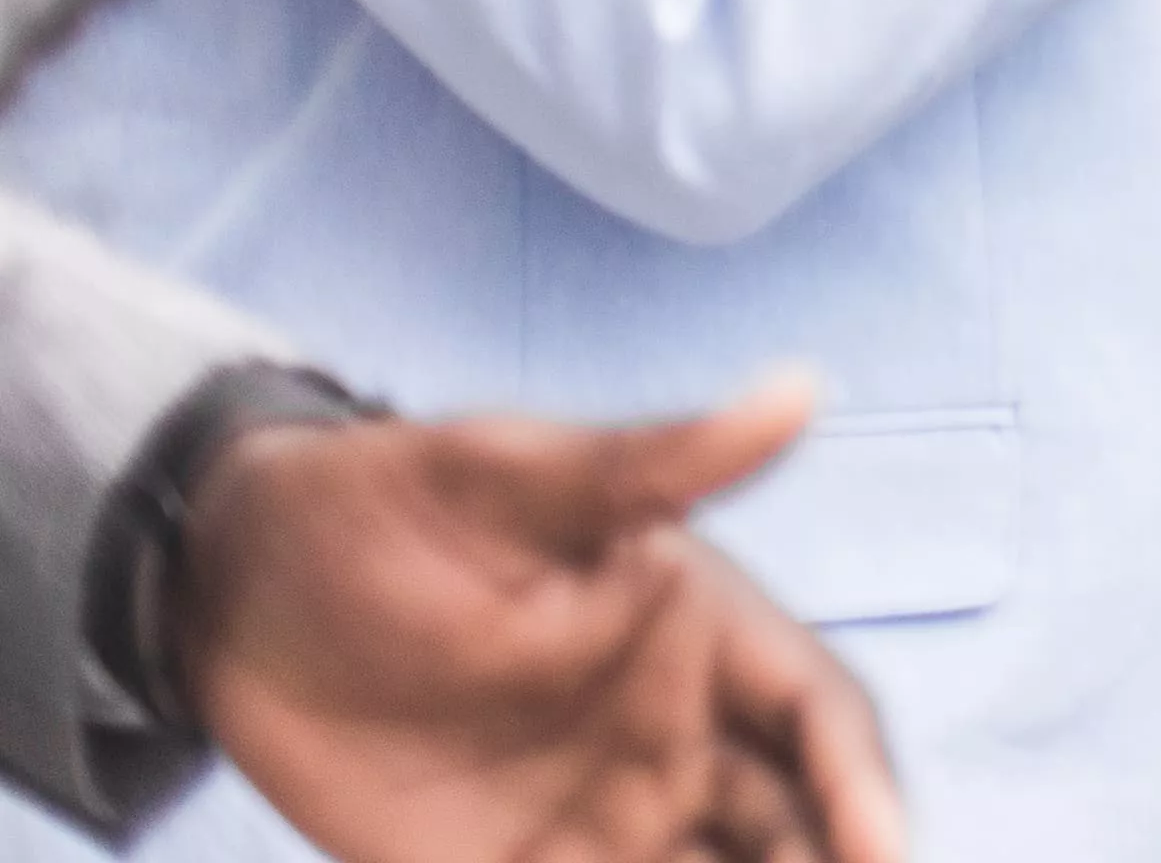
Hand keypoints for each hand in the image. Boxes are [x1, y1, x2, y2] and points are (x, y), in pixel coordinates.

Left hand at [183, 377, 904, 862]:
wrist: (231, 585)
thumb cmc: (390, 503)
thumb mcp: (515, 475)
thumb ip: (655, 460)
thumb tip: (800, 390)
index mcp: (699, 634)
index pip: (816, 716)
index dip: (860, 785)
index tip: (885, 851)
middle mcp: (666, 733)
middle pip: (785, 822)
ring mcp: (589, 812)